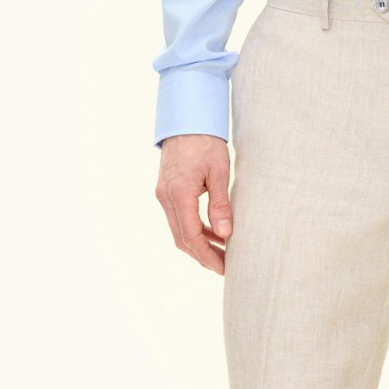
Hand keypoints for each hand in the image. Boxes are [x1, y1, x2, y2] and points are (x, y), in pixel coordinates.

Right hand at [155, 133, 232, 274]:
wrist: (185, 119)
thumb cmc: (205, 141)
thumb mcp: (219, 171)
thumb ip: (221, 204)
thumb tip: (225, 235)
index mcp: (179, 194)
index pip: (191, 236)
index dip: (207, 256)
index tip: (224, 268)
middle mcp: (166, 197)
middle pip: (182, 239)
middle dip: (203, 256)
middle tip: (225, 267)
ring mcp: (163, 195)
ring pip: (179, 230)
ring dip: (199, 244)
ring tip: (223, 254)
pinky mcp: (167, 191)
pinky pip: (179, 218)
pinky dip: (194, 229)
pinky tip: (213, 234)